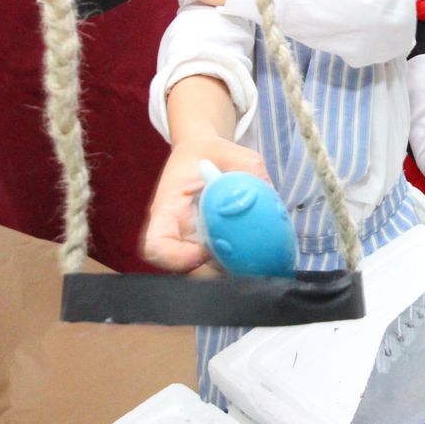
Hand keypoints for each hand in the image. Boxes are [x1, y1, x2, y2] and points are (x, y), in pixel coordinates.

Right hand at [141, 136, 268, 271]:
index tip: (203, 251)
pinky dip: (239, 263)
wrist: (205, 156)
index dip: (176, 258)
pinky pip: (222, 265)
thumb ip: (247, 167)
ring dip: (229, 271)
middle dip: (212, 272)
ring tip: (253, 256)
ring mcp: (193, 244)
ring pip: (204, 273)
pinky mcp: (211, 248)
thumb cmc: (208, 153)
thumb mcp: (228, 150)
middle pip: (183, 270)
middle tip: (241, 258)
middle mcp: (177, 234)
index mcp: (168, 210)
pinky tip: (258, 251)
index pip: (155, 246)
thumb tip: (268, 192)